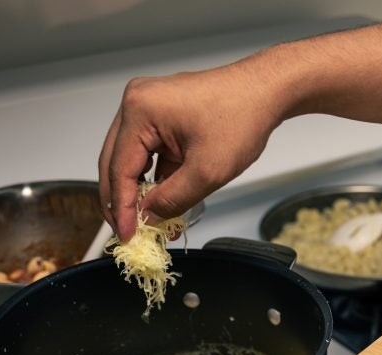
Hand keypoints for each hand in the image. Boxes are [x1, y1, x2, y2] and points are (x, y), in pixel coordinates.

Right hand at [98, 63, 281, 240]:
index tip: (127, 236)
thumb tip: (148, 219)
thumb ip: (172, 200)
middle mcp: (136, 104)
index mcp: (140, 111)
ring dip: (138, 192)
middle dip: (121, 202)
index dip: (121, 209)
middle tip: (128, 232)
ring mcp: (148, 108)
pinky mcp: (161, 117)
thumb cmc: (242, 117)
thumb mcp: (206, 172)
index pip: (118, 169)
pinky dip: (154, 180)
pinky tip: (161, 204)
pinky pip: (148, 154)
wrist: (266, 92)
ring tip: (146, 224)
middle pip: (115, 163)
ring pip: (130, 160)